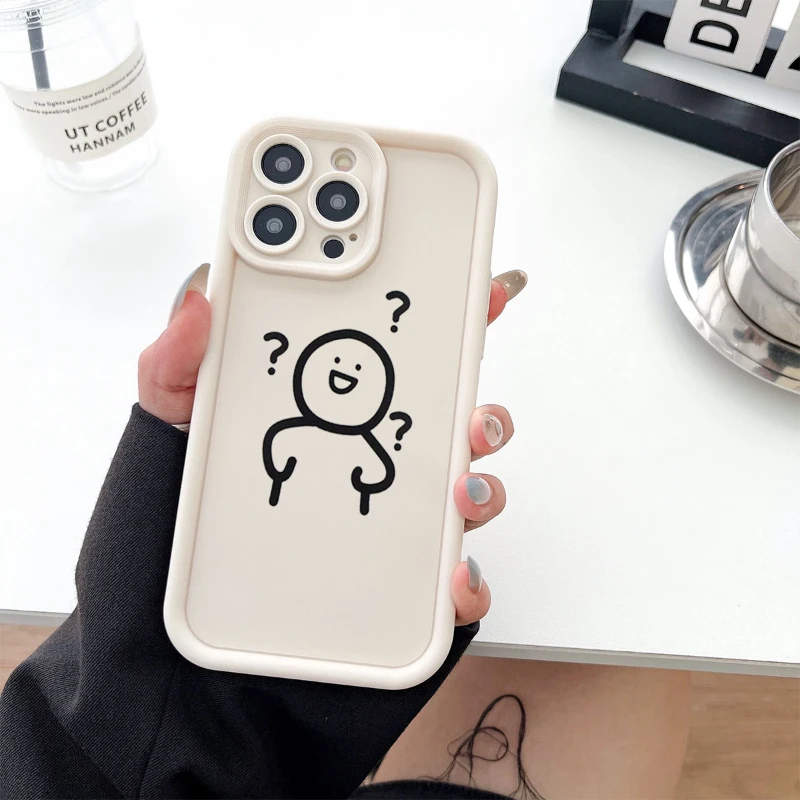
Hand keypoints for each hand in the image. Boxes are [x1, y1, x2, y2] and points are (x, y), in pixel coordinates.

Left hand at [138, 265, 525, 627]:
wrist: (171, 681)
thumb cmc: (161, 559)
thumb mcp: (161, 447)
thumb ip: (175, 369)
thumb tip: (198, 300)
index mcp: (319, 423)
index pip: (389, 363)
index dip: (435, 324)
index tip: (466, 294)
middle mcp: (363, 472)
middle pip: (445, 424)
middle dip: (476, 402)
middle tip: (468, 399)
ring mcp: (387, 536)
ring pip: (464, 497)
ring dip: (481, 484)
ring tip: (456, 487)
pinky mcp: (402, 603)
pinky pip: (457, 589)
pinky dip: (466, 580)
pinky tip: (447, 576)